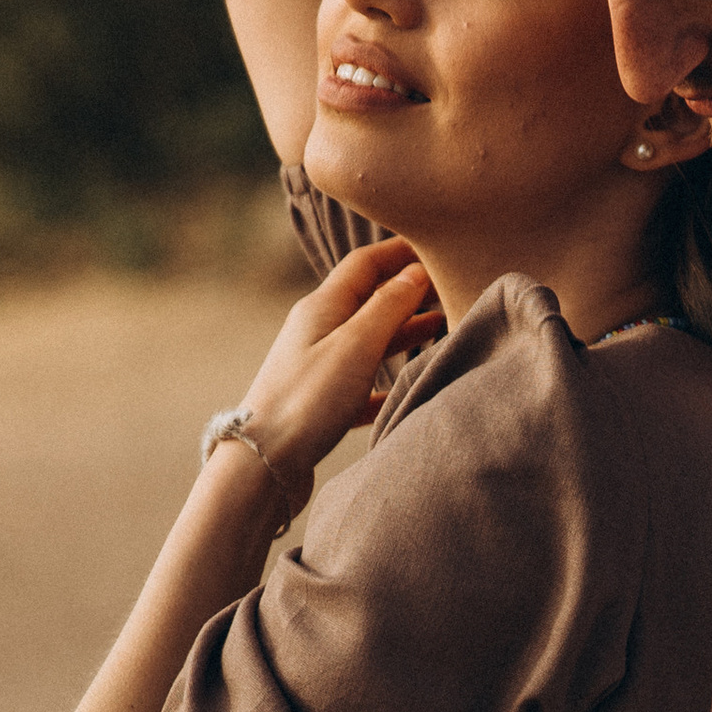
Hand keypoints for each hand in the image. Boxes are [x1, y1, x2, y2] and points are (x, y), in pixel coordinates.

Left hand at [234, 234, 438, 495]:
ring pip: (368, 341)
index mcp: (321, 307)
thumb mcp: (355, 345)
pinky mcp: (322, 405)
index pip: (365, 264)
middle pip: (368, 300)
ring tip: (442, 329)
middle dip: (408, 292)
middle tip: (449, 288)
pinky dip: (389, 380)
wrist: (263, 464)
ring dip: (403, 332)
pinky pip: (362, 383)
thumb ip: (389, 306)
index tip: (438, 247)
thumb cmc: (307, 400)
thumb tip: (416, 273)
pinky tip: (410, 387)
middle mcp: (316, 331)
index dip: (401, 251)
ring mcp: (317, 368)